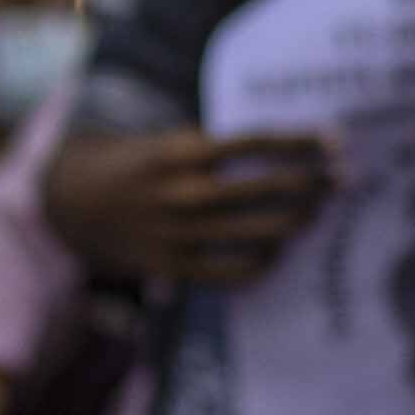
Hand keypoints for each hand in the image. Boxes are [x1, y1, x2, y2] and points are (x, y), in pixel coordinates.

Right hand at [55, 127, 339, 287]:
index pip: (258, 143)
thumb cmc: (135, 164)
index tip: (336, 142)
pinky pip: (236, 273)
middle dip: (315, 185)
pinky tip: (279, 252)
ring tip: (317, 214)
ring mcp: (181, 234)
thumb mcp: (169, 142)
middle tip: (342, 180)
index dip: (303, 143)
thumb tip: (284, 154)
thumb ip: (217, 148)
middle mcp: (185, 192)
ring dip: (298, 222)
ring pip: (262, 231)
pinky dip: (265, 262)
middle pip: (270, 189)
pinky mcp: (175, 268)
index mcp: (183, 151)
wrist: (71, 203)